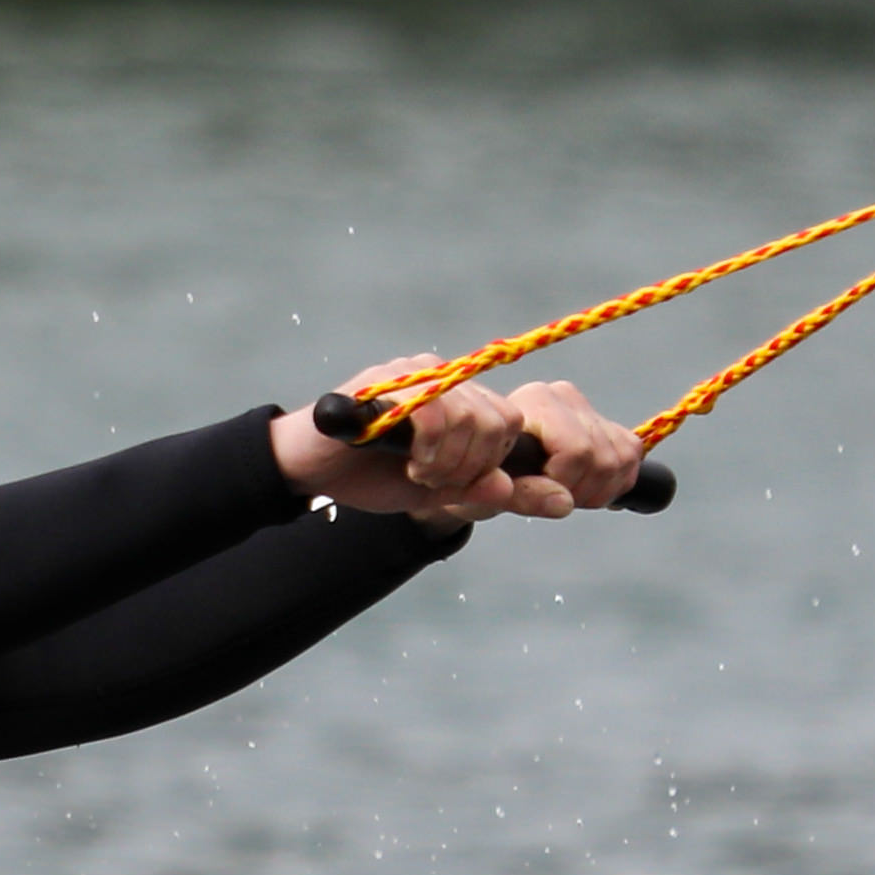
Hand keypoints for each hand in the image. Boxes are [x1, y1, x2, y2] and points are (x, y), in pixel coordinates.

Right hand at [271, 358, 645, 524]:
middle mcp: (451, 379)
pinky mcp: (396, 378)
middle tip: (434, 479)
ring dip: (448, 462)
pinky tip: (407, 461)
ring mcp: (424, 373)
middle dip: (472, 466)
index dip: (493, 464)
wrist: (310, 468)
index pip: (511, 424)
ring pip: (473, 417)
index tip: (455, 483)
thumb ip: (496, 493)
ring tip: (417, 472)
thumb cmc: (373, 477)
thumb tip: (563, 501)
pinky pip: (438, 411)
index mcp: (467, 401)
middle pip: (499, 422)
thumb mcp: (443, 493)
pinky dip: (430, 449)